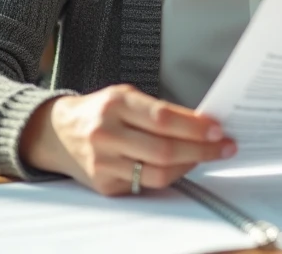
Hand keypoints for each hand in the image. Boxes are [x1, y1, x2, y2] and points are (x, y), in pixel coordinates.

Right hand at [20, 84, 235, 194]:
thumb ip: (159, 109)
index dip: (194, 126)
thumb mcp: (125, 97)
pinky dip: (170, 176)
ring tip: (206, 155)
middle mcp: (106, 134)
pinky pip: (146, 184)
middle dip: (201, 150)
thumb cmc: (99, 111)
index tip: (217, 128)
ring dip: (190, 165)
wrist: (58, 133)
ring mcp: (104, 162)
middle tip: (224, 146)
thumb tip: (201, 124)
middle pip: (164, 150)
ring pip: (158, 173)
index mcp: (115, 104)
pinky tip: (182, 166)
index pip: (163, 118)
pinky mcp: (105, 184)